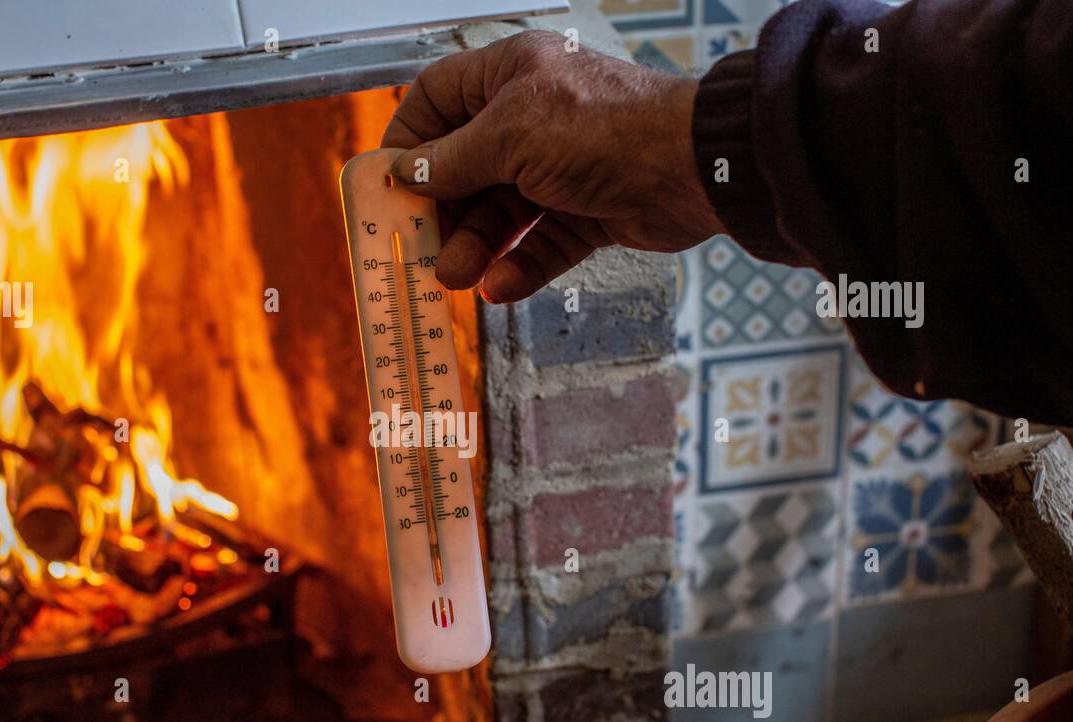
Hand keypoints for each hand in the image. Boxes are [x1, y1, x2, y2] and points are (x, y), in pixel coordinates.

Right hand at [382, 30, 721, 302]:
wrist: (691, 171)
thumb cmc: (607, 130)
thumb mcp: (510, 136)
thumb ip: (452, 159)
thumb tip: (406, 173)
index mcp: (511, 77)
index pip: (439, 99)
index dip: (409, 140)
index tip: (387, 185)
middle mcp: (533, 119)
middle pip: (465, 169)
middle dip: (442, 212)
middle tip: (421, 249)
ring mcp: (560, 169)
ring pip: (500, 214)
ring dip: (476, 247)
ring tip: (457, 277)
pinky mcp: (586, 213)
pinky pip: (540, 244)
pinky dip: (519, 266)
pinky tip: (501, 286)